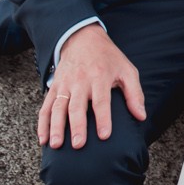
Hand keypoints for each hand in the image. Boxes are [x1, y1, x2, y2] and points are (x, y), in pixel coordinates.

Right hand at [39, 24, 143, 148]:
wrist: (83, 39)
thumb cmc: (108, 58)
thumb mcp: (127, 70)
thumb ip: (135, 93)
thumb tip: (141, 116)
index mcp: (100, 76)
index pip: (102, 100)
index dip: (103, 118)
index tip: (104, 135)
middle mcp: (80, 81)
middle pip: (77, 106)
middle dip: (77, 126)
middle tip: (79, 144)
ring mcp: (64, 85)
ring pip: (58, 108)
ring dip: (56, 127)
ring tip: (57, 145)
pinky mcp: (54, 88)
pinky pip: (45, 107)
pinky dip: (42, 124)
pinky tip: (43, 139)